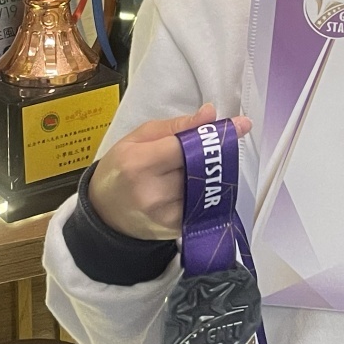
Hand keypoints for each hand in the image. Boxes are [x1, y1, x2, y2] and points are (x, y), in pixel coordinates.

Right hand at [89, 106, 251, 241]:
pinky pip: (204, 204)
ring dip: (212, 173)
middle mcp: (153, 193)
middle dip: (214, 153)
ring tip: (201, 164)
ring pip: (206, 186)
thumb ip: (177, 126)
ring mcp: (166, 215)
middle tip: (222, 142)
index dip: (214, 136)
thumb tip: (209, 114)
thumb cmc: (119, 170)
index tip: (239, 125)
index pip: (187, 147)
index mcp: (139, 164)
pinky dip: (206, 191)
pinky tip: (196, 184)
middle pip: (201, 167)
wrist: (104, 212)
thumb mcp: (139, 137)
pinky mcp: (176, 229)